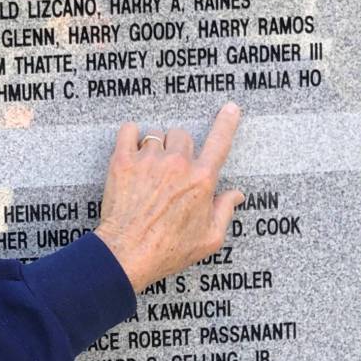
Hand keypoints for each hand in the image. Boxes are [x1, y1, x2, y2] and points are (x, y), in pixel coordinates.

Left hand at [93, 102, 244, 292]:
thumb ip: (225, 211)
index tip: (230, 108)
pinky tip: (130, 149)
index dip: (227, 122)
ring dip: (153, 147)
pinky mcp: (123, 161)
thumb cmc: (168, 249)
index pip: (220, 142)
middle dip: (178, 148)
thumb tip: (237, 194)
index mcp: (202, 180)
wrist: (127, 253)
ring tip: (147, 169)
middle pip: (182, 135)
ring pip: (155, 135)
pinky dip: (130, 136)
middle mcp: (177, 165)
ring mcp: (149, 161)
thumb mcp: (208, 238)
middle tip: (169, 168)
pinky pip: (128, 131)